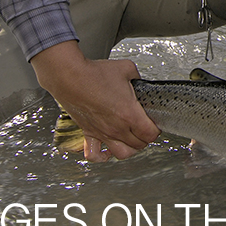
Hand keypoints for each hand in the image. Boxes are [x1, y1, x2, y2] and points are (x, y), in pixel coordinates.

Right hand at [31, 41, 158, 161]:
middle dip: (146, 137)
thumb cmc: (94, 73)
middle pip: (139, 145)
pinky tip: (107, 150)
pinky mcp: (89, 133)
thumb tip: (139, 81)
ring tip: (132, 140)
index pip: (150, 133)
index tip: (155, 124)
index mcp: (129, 114)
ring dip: (130, 149)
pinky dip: (102, 157)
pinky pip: (94, 155)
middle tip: (145, 129)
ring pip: (122, 153)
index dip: (156, 129)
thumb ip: (138, 77)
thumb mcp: (126, 69)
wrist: (69, 77)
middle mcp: (117, 128)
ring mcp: (103, 133)